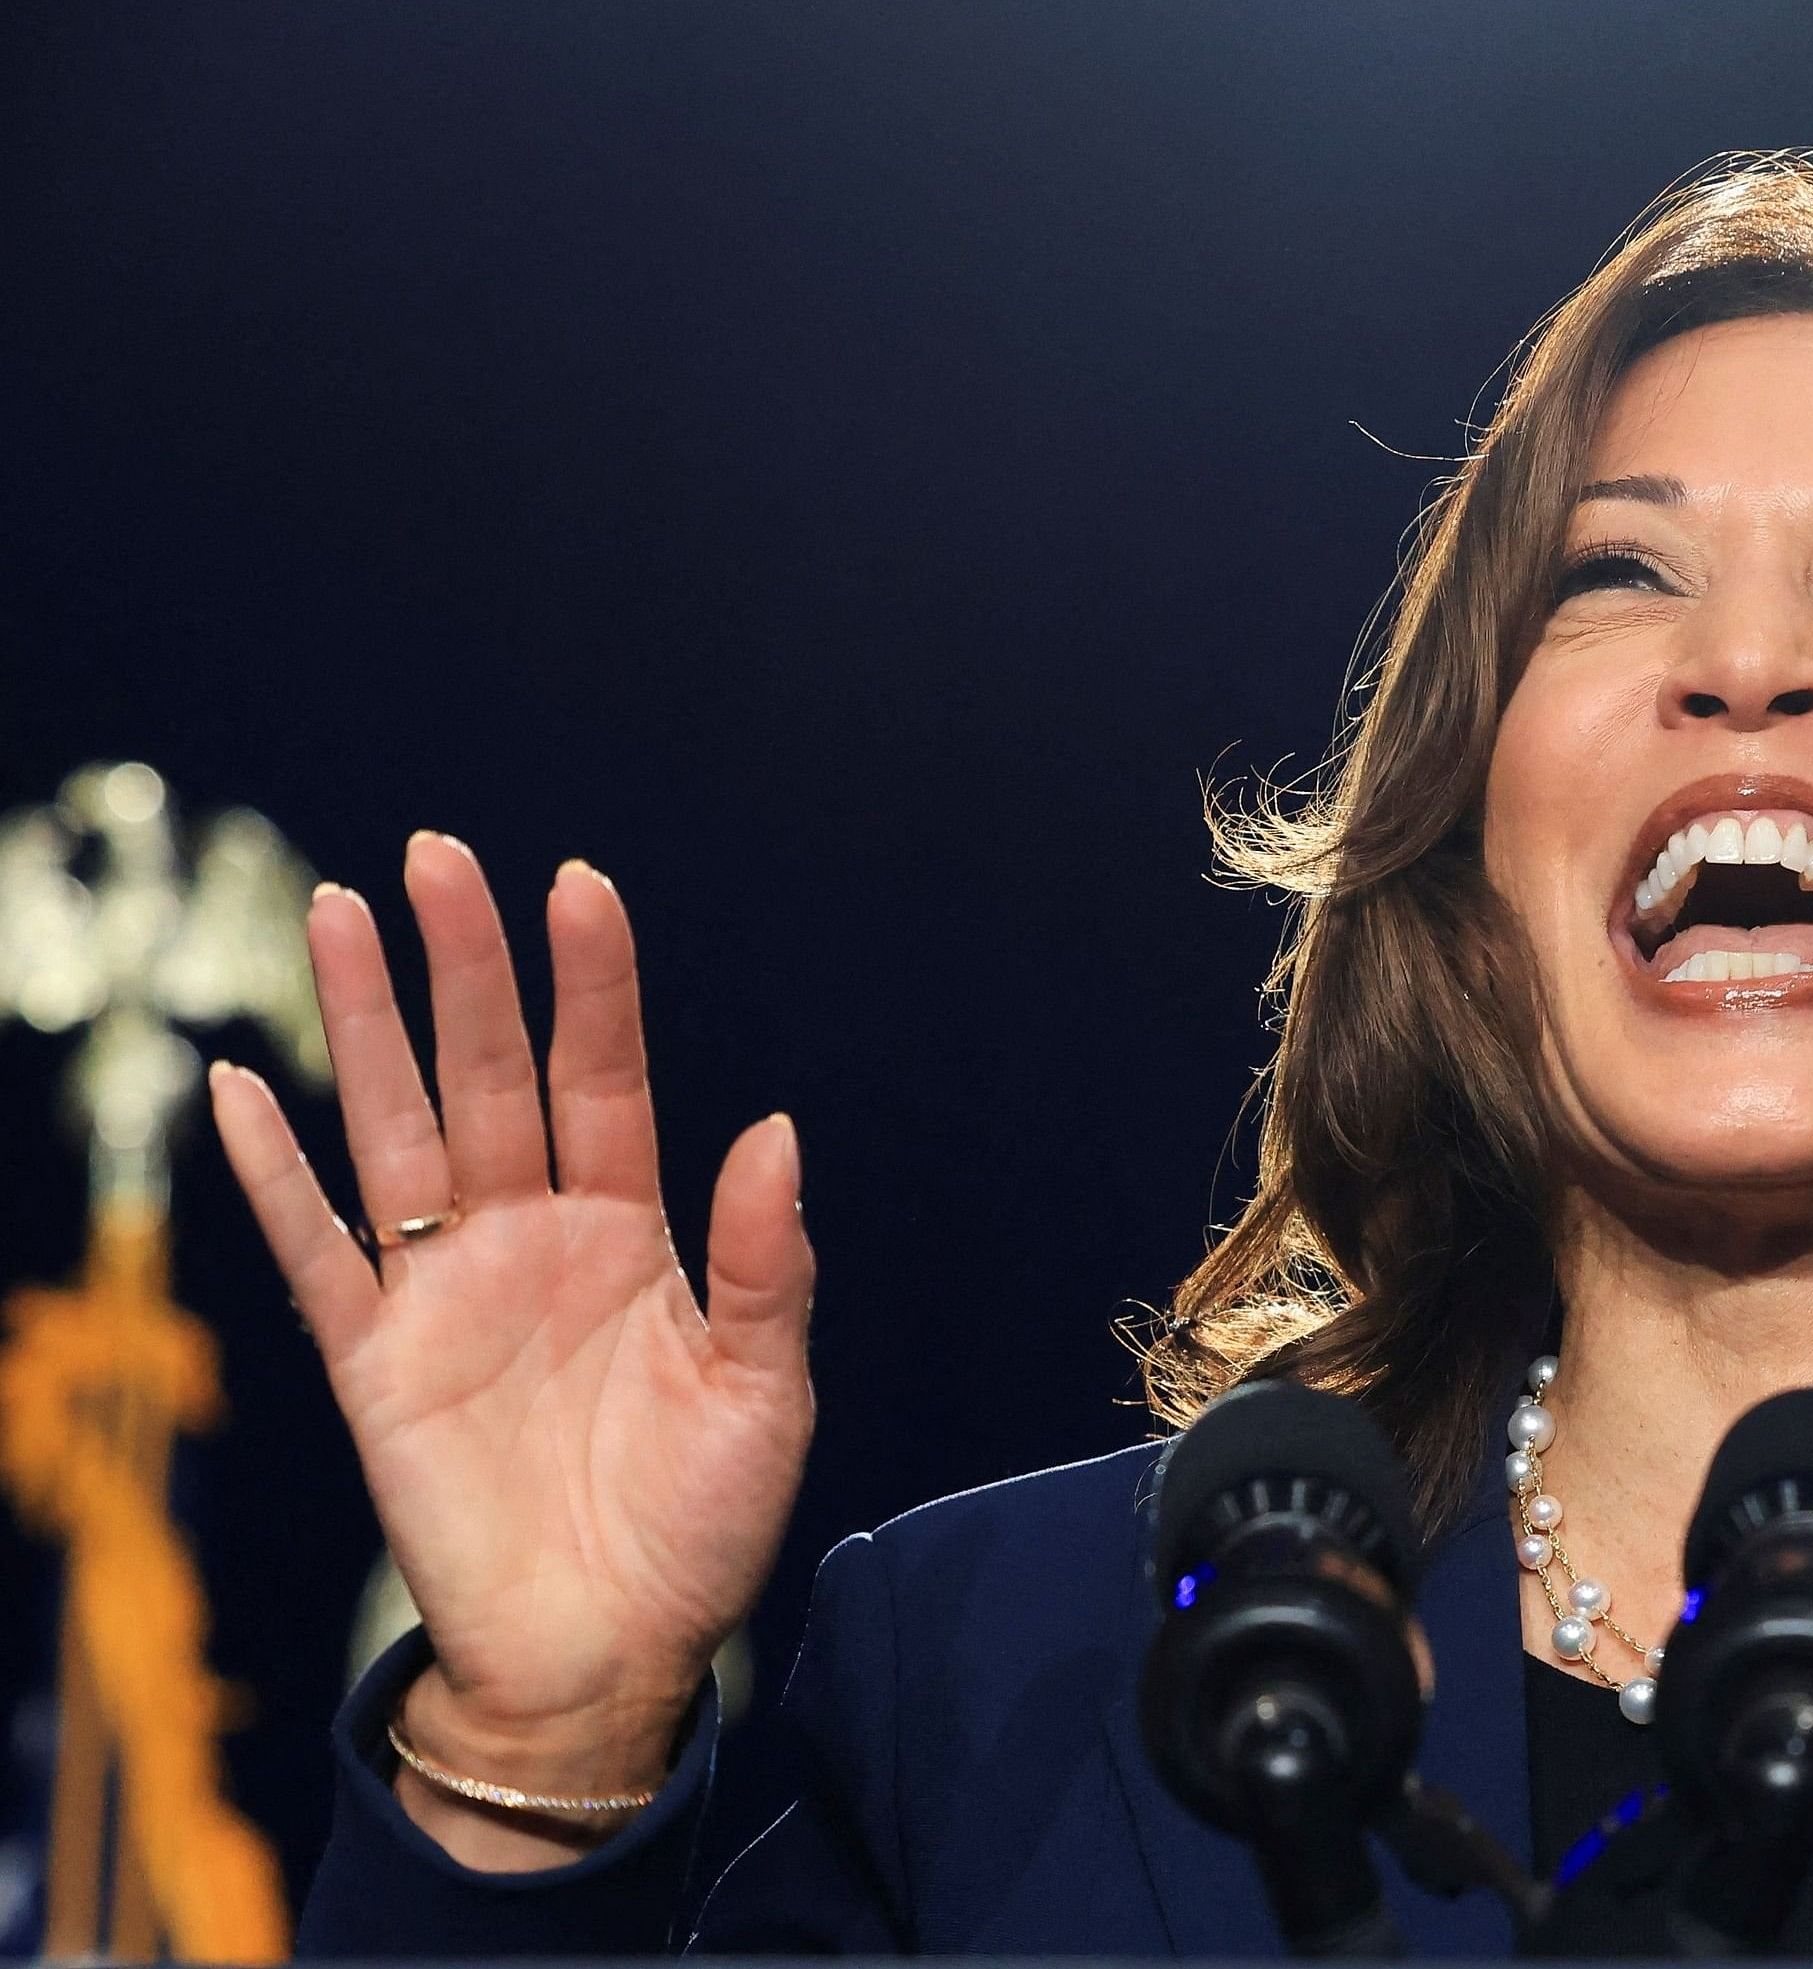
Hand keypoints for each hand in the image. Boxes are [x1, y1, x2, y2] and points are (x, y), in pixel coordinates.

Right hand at [210, 835, 812, 1864]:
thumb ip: (765, 1264)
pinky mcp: (375, 1365)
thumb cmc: (702, 1525)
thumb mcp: (767, 1391)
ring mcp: (446, 1293)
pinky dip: (276, 1176)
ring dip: (367, 1025)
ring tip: (338, 912)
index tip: (577, 883)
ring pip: (396, 1130)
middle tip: (435, 855)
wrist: (611, 1656)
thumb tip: (774, 1130)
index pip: (605, 1079)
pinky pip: (318, 1254)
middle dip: (466, 966)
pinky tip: (245, 1091)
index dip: (591, 986)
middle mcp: (533, 1239)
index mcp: (634, 1234)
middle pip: (489, 1075)